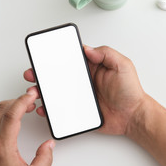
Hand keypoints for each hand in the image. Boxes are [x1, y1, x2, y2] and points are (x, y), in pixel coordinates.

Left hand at [0, 90, 54, 165]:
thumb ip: (45, 160)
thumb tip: (48, 145)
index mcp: (2, 147)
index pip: (12, 114)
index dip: (23, 101)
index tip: (30, 96)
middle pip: (2, 108)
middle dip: (18, 100)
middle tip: (29, 100)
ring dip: (7, 104)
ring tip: (20, 106)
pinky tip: (3, 114)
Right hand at [24, 45, 146, 134]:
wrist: (133, 116)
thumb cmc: (131, 92)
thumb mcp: (123, 66)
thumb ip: (106, 54)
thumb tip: (87, 48)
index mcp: (92, 68)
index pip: (70, 59)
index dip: (56, 57)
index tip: (43, 56)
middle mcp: (84, 81)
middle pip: (59, 76)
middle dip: (43, 75)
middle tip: (32, 75)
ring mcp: (80, 97)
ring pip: (57, 92)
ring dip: (44, 92)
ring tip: (35, 92)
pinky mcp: (79, 111)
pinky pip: (62, 110)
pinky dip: (51, 110)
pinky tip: (44, 109)